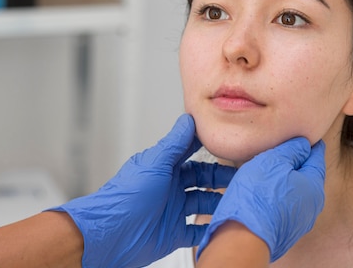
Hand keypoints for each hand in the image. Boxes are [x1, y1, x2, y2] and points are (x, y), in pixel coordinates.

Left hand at [49, 114, 235, 267]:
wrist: (111, 234)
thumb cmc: (127, 197)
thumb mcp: (154, 164)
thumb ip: (174, 144)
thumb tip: (188, 119)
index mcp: (165, 167)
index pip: (191, 153)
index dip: (209, 148)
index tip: (230, 143)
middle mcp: (170, 187)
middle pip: (203, 179)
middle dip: (221, 177)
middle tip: (242, 177)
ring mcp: (173, 210)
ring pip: (204, 203)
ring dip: (219, 202)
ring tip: (237, 200)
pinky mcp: (174, 233)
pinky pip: (197, 230)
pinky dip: (209, 228)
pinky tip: (223, 223)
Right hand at [196, 138, 325, 261]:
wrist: (242, 238)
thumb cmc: (257, 199)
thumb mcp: (274, 160)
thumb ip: (292, 149)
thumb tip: (303, 144)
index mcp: (314, 187)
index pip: (316, 157)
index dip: (306, 144)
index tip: (298, 137)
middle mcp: (311, 207)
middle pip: (305, 175)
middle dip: (293, 163)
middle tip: (277, 151)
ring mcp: (298, 221)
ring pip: (293, 192)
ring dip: (282, 181)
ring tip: (264, 172)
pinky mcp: (283, 231)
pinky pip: (282, 206)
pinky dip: (275, 196)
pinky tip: (260, 193)